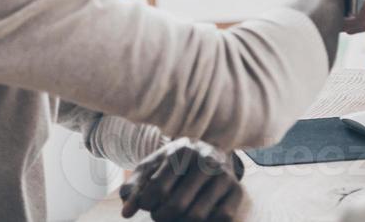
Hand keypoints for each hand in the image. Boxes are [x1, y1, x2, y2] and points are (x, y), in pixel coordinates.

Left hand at [119, 140, 245, 221]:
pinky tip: (197, 214)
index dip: (146, 204)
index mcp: (182, 150)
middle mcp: (207, 160)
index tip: (148, 203)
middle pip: (176, 206)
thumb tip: (126, 212)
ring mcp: (224, 176)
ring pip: (196, 217)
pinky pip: (218, 219)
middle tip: (160, 214)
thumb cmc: (174, 165)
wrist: (208, 153)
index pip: (157, 189)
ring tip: (175, 215)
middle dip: (161, 217)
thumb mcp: (151, 169)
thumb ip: (135, 188)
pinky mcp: (237, 192)